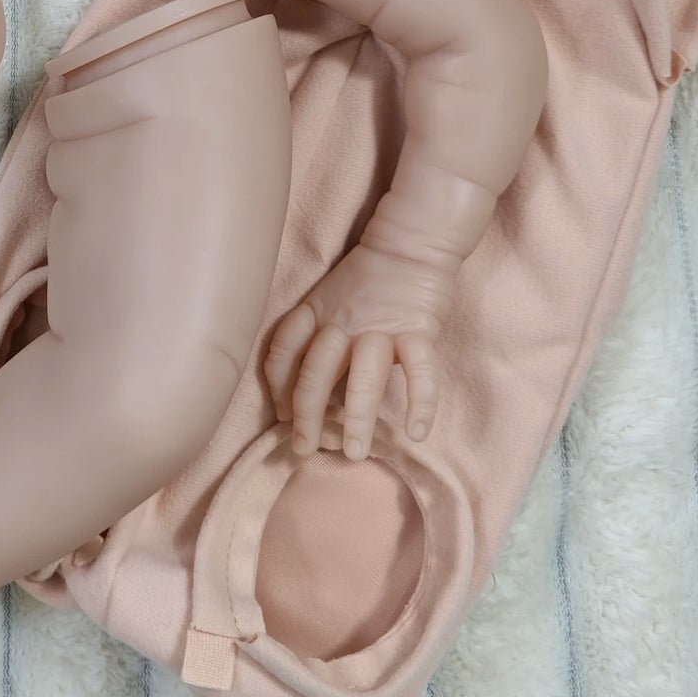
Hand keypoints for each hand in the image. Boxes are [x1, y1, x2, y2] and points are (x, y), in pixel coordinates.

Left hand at [263, 239, 453, 458]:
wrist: (409, 243)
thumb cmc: (366, 276)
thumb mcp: (326, 297)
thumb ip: (316, 334)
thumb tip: (301, 387)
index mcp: (315, 312)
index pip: (284, 350)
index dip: (276, 387)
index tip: (281, 418)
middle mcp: (342, 323)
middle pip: (316, 371)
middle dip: (307, 415)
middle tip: (304, 450)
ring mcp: (381, 328)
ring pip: (363, 377)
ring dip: (358, 418)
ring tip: (355, 453)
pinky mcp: (418, 330)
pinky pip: (420, 372)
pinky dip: (421, 403)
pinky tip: (417, 432)